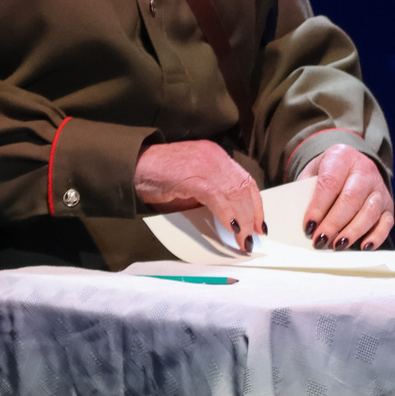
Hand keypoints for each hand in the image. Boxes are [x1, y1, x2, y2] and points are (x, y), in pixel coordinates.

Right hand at [135, 140, 265, 250]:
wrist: (133, 166)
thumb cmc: (158, 176)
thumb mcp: (191, 182)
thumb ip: (211, 194)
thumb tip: (231, 218)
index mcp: (215, 155)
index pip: (245, 180)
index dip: (256, 204)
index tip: (261, 225)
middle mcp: (213, 156)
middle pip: (243, 188)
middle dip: (252, 216)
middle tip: (253, 237)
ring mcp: (203, 164)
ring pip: (234, 194)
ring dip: (243, 220)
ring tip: (244, 239)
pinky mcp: (192, 176)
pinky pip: (217, 198)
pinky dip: (227, 215)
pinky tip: (232, 229)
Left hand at [298, 144, 393, 250]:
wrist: (348, 166)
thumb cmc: (326, 174)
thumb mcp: (312, 175)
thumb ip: (307, 194)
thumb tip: (304, 224)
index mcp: (341, 157)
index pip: (330, 183)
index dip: (318, 207)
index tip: (308, 226)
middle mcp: (364, 170)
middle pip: (351, 199)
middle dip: (334, 223)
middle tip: (320, 240)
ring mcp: (379, 187)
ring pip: (370, 211)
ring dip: (353, 232)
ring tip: (337, 245)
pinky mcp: (388, 205)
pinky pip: (386, 222)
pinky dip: (376, 237)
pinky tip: (363, 247)